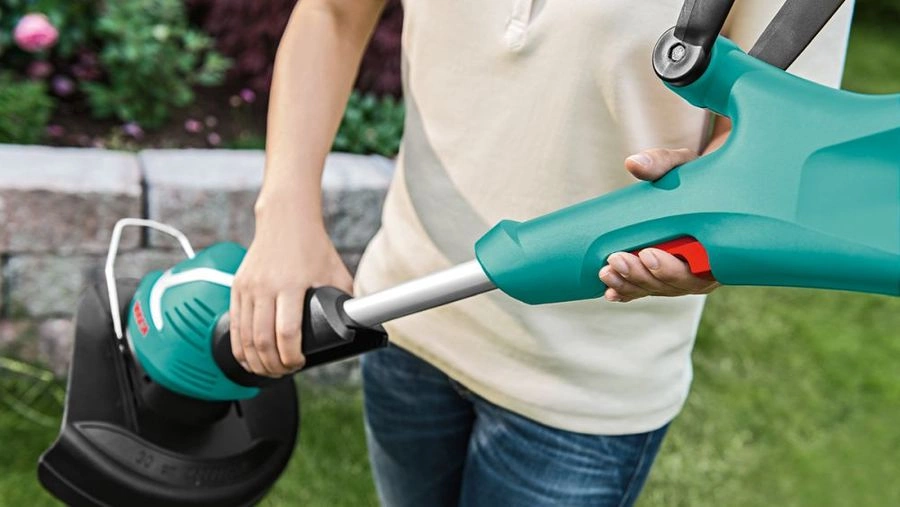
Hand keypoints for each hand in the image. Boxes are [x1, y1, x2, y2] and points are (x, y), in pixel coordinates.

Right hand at [230, 205, 352, 376]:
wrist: (285, 220)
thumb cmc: (313, 247)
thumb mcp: (336, 273)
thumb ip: (345, 300)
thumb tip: (357, 325)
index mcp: (291, 285)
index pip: (287, 333)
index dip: (292, 356)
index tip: (299, 363)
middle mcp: (265, 287)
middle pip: (262, 341)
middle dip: (273, 365)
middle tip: (284, 372)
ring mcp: (248, 288)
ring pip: (244, 337)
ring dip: (255, 361)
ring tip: (269, 370)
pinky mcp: (237, 287)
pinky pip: (234, 326)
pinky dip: (239, 348)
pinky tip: (249, 358)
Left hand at [598, 148, 719, 301]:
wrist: (702, 185)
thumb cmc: (697, 174)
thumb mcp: (685, 165)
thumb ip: (662, 162)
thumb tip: (633, 163)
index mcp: (720, 244)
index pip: (700, 268)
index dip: (671, 268)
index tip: (647, 253)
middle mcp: (707, 267)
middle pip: (675, 284)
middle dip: (642, 275)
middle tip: (616, 259)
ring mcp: (687, 274)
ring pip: (659, 289)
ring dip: (630, 285)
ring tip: (605, 273)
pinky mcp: (668, 274)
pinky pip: (650, 289)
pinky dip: (630, 292)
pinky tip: (611, 293)